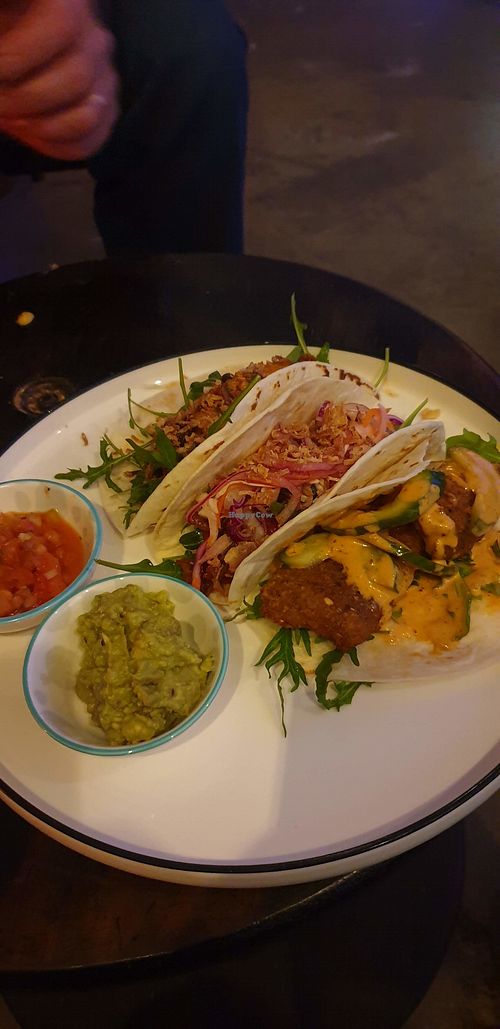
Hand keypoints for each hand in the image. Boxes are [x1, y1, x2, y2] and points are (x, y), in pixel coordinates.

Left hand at [0, 0, 118, 160]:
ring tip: (9, 117)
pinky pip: (89, 141)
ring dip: (39, 126)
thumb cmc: (3, 31)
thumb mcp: (1, 16)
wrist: (12, 50)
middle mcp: (95, 36)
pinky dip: (53, 145)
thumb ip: (3, 30)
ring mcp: (104, 76)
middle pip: (77, 78)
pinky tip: (27, 131)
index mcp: (67, 2)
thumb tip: (3, 73)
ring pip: (87, 116)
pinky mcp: (104, 110)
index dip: (23, 54)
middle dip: (24, 99)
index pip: (62, 22)